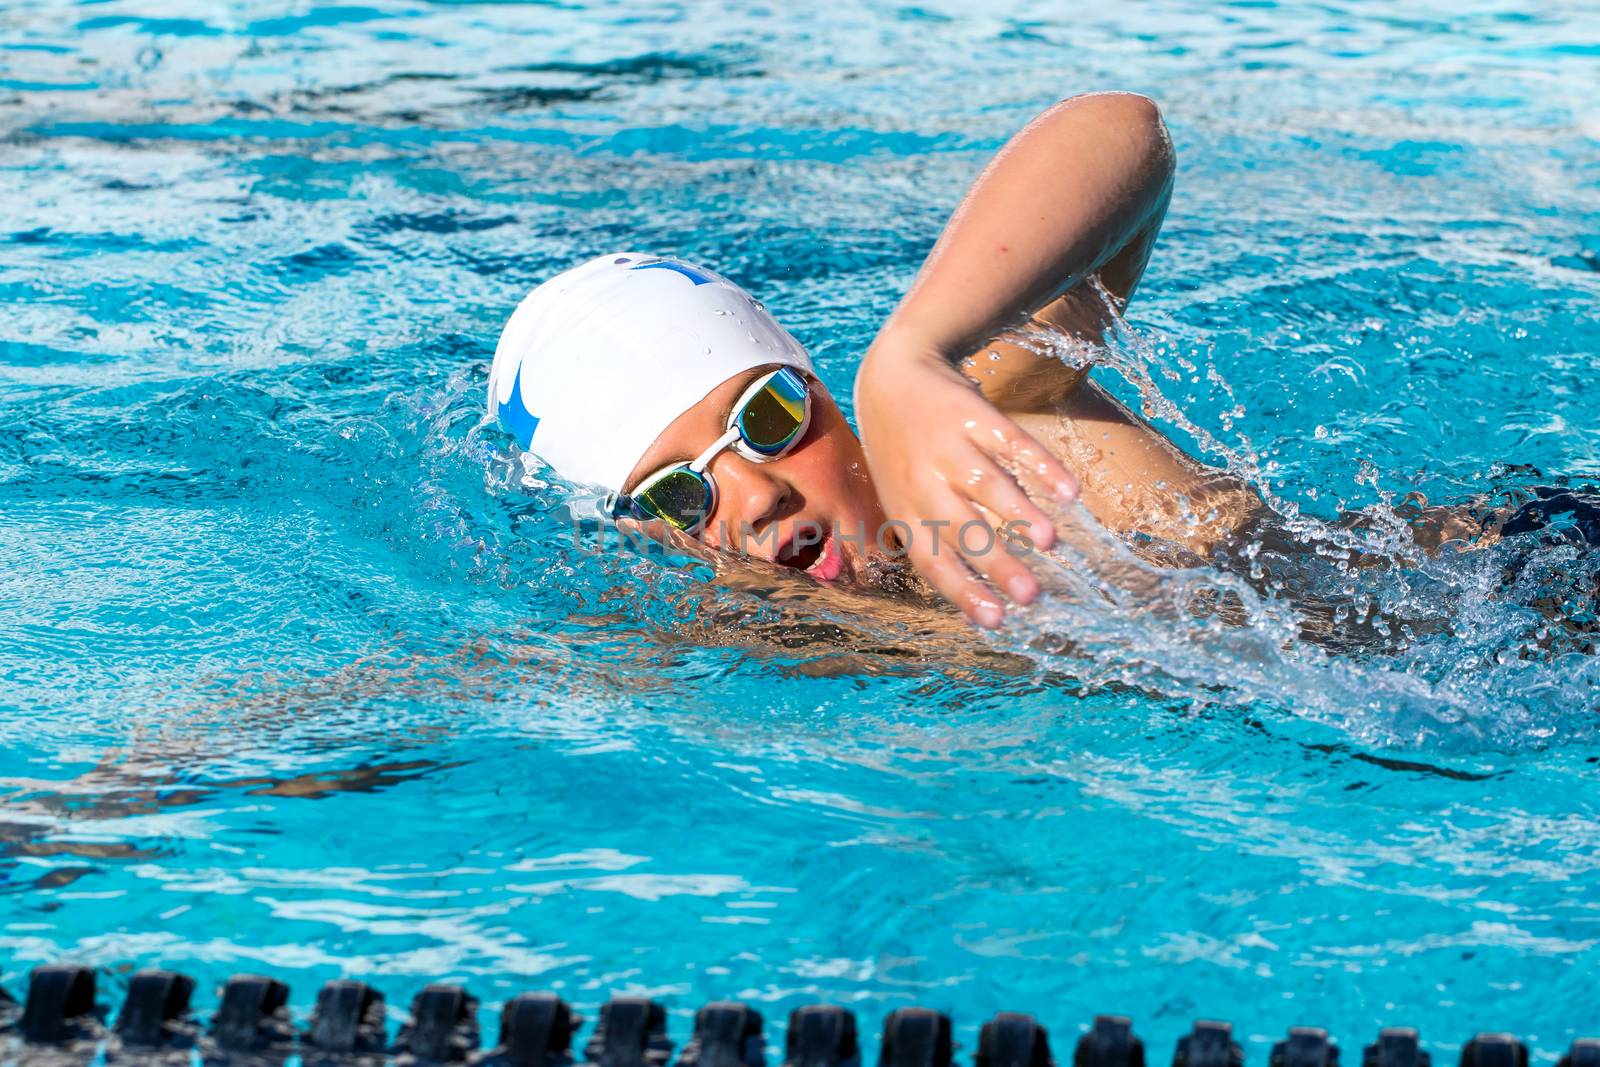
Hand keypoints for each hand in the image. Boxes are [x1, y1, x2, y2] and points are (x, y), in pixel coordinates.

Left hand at [854, 333, 1079, 627]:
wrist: (891, 373)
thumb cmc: (904, 454)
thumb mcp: (903, 498)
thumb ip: (935, 542)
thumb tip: (977, 606)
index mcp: (906, 511)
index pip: (933, 560)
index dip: (963, 590)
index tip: (997, 620)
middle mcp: (924, 481)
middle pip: (961, 527)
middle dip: (995, 562)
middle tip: (1031, 595)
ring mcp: (948, 446)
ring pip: (985, 485)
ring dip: (1019, 514)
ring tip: (1051, 543)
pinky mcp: (973, 414)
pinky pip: (1010, 442)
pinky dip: (1041, 466)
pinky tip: (1069, 492)